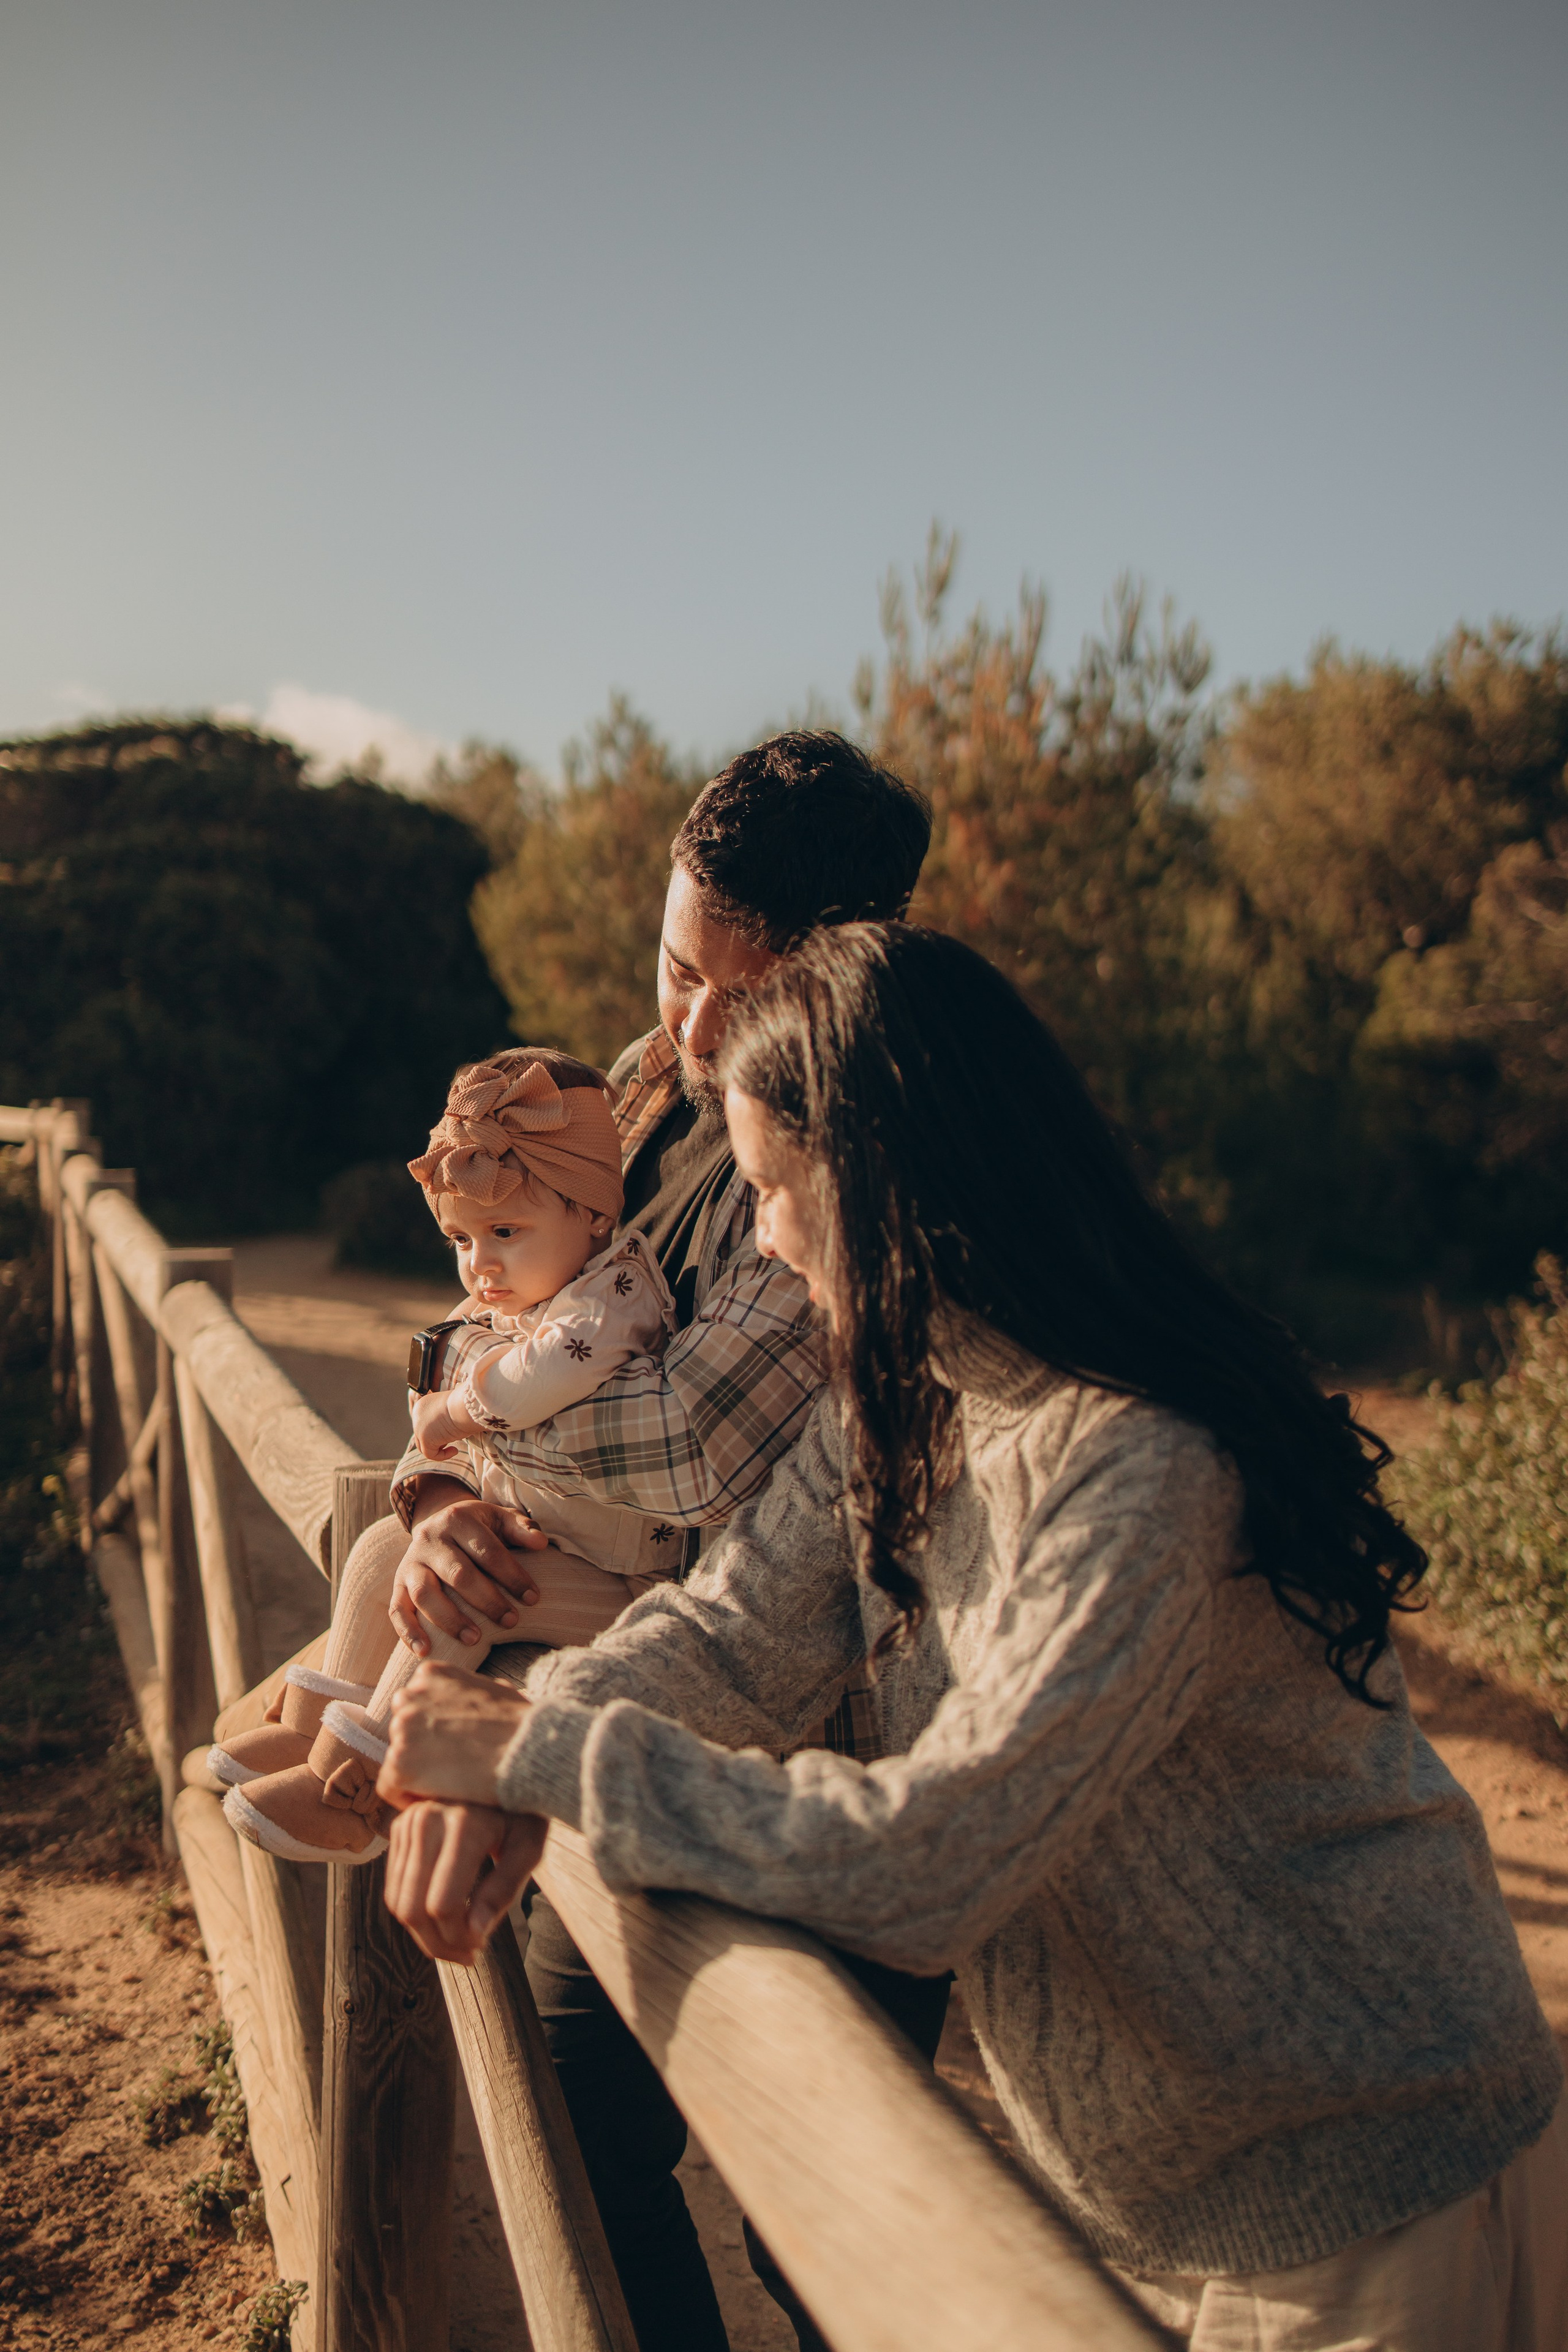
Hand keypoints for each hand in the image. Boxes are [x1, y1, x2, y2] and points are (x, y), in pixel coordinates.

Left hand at [380, 1661, 529, 1806]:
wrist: (528, 1749)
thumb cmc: (522, 1724)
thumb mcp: (495, 1691)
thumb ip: (470, 1693)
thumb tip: (476, 1700)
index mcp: (432, 1674)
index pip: (415, 1703)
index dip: (432, 1728)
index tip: (452, 1745)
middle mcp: (410, 1695)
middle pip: (403, 1728)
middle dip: (421, 1747)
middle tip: (449, 1767)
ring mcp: (402, 1728)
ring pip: (398, 1757)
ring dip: (417, 1771)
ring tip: (447, 1786)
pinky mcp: (400, 1762)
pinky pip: (390, 1786)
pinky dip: (407, 1797)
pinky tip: (434, 1801)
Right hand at [383, 1799, 545, 1962]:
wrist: (498, 1768)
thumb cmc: (521, 1812)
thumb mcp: (528, 1847)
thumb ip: (504, 1890)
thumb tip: (475, 1935)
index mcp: (465, 1824)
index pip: (443, 1904)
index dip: (459, 1938)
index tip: (480, 1947)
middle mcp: (428, 1820)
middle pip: (413, 1909)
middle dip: (438, 1945)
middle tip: (468, 1955)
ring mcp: (408, 1822)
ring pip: (398, 1903)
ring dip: (425, 1935)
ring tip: (457, 1942)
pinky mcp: (399, 1827)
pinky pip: (394, 1887)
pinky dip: (414, 1913)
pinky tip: (442, 1919)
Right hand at [392, 1489, 549, 1652]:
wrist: (439, 1523)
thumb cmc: (478, 1528)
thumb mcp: (500, 1519)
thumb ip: (521, 1529)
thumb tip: (541, 1542)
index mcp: (458, 1519)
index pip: (488, 1551)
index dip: (512, 1576)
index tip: (533, 1599)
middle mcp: (430, 1539)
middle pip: (458, 1574)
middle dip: (487, 1600)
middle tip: (511, 1621)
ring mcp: (411, 1563)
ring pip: (425, 1594)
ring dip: (450, 1620)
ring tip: (475, 1639)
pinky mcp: (398, 1584)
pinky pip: (397, 1610)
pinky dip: (408, 1632)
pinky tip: (425, 1650)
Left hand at [412, 1389, 476, 1459]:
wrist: (466, 1405)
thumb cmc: (465, 1405)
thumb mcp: (450, 1410)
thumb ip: (442, 1418)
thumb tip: (446, 1431)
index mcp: (423, 1405)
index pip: (424, 1424)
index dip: (437, 1431)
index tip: (452, 1432)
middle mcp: (416, 1415)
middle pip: (422, 1435)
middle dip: (438, 1440)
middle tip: (453, 1438)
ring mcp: (418, 1427)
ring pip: (424, 1446)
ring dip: (439, 1449)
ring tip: (454, 1446)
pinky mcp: (424, 1438)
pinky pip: (430, 1454)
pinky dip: (443, 1456)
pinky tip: (455, 1451)